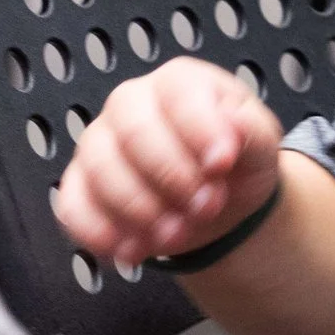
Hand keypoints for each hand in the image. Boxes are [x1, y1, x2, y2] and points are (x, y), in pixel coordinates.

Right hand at [55, 60, 284, 271]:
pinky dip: (102, 234)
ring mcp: (98, 144)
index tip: (221, 167)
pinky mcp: (79, 186)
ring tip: (178, 234)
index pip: (178, 96)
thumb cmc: (236, 162)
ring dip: (142, 212)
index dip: (200, 133)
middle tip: (207, 207)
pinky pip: (72, 207)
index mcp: (178, 84)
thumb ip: (252, 131)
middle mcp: (130, 105)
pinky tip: (134, 250)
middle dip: (173, 179)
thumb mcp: (262, 144)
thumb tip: (234, 125)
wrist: (218, 202)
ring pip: (101, 172)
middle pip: (134, 134)